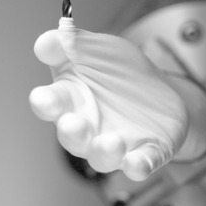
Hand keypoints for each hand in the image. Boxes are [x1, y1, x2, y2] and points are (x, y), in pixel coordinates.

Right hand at [29, 18, 188, 180]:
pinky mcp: (142, 154)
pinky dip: (137, 166)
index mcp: (71, 97)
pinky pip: (138, 164)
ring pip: (101, 156)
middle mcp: (86, 126)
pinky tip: (138, 165)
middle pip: (70, 134)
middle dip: (70, 131)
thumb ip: (76, 44)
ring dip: (103, 151)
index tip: (43, 95)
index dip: (44, 100)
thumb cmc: (120, 73)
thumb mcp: (100, 50)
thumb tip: (50, 39)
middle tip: (71, 123)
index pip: (50, 101)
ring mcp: (113, 143)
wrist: (161, 95)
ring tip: (111, 142)